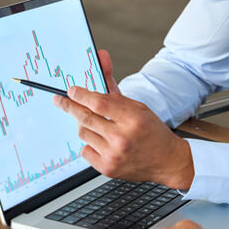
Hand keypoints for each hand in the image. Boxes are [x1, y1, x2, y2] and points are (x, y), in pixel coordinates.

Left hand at [53, 54, 194, 188]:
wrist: (168, 161)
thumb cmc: (153, 132)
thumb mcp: (138, 107)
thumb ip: (114, 88)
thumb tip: (101, 60)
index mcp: (133, 119)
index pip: (99, 103)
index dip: (81, 95)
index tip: (71, 91)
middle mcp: (122, 137)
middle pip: (86, 118)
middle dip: (69, 106)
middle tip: (60, 100)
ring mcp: (114, 155)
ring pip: (83, 133)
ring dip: (84, 125)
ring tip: (95, 124)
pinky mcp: (107, 168)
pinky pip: (85, 151)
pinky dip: (89, 143)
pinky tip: (100, 141)